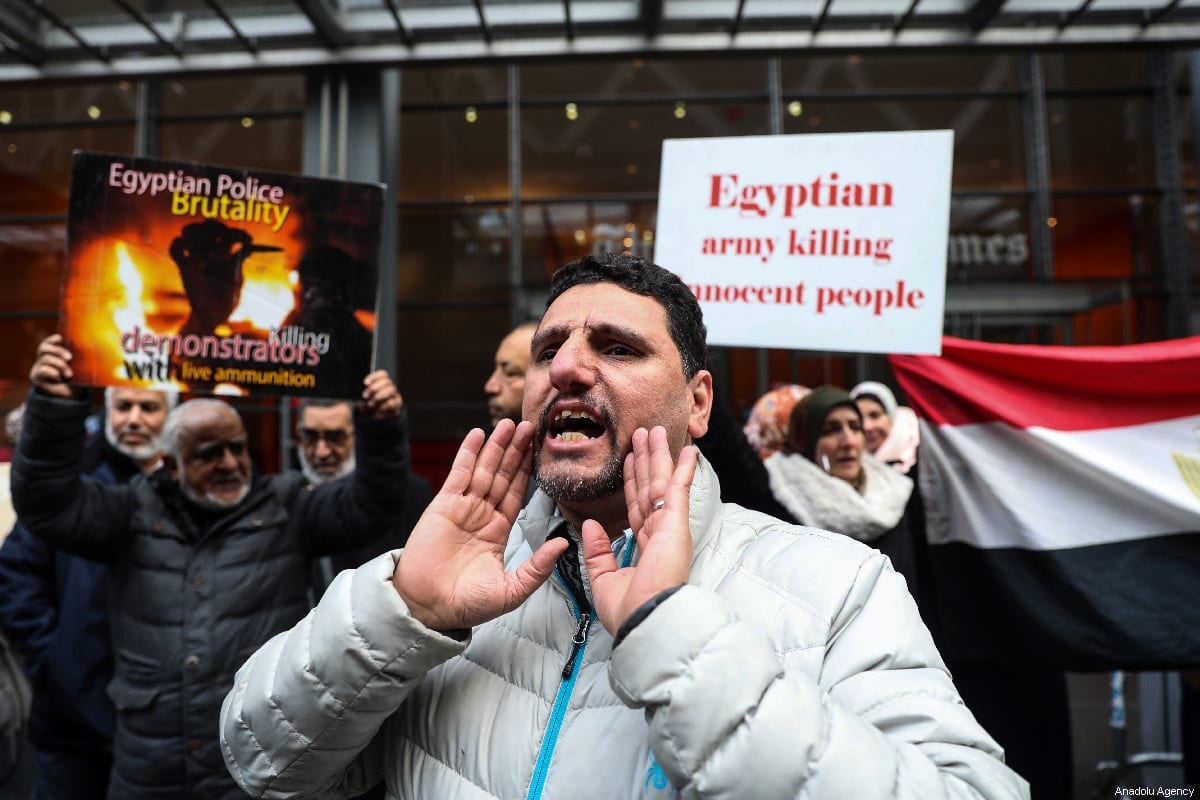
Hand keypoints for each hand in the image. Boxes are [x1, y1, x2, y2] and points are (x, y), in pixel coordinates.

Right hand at [29, 334, 74, 398]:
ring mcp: (38, 369)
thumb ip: (80, 358)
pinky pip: (43, 370)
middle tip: (70, 358)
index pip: (47, 343)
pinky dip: (54, 373)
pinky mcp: (37, 379)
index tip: (60, 338)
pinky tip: (60, 379)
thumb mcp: (79, 368)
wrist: (71, 398)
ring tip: (69, 374)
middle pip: (43, 348)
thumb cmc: (76, 381)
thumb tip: (95, 348)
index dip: (52, 340)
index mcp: (52, 356)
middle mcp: (43, 361)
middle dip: (57, 350)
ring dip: (60, 365)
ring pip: (45, 359)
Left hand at [360, 370, 402, 419]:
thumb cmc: (368, 406)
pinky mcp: (397, 406)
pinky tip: (378, 409)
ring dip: (378, 396)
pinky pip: (392, 403)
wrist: (374, 420)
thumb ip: (365, 390)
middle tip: (365, 396)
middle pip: (387, 381)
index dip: (374, 377)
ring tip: (371, 404)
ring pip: (391, 390)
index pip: (383, 374)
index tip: (365, 383)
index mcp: (383, 383)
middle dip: (374, 388)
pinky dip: (384, 405)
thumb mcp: (364, 396)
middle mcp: (391, 388)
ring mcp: (395, 397)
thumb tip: (365, 384)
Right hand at [391, 419, 567, 631]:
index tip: (539, 449)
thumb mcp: (512, 590)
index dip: (527, 471)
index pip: (517, 493)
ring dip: (496, 446)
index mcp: (498, 531)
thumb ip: (538, 567)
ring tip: (509, 423)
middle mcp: (481, 515)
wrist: (428, 608)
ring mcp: (462, 508)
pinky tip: (478, 434)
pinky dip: (468, 452)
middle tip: (529, 425)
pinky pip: (458, 473)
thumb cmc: (468, 605)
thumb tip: (563, 544)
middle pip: (502, 475)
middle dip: (515, 451)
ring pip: (483, 469)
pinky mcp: (443, 505)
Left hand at [581, 426, 697, 636]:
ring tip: (656, 432)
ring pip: (661, 483)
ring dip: (659, 456)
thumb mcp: (604, 579)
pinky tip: (688, 451)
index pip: (636, 505)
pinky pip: (679, 490)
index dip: (632, 480)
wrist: (643, 621)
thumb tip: (591, 525)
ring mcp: (669, 528)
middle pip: (650, 488)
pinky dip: (684, 469)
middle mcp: (658, 534)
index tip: (629, 459)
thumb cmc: (628, 611)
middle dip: (646, 461)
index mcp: (644, 547)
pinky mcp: (675, 525)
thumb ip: (598, 551)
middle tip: (644, 435)